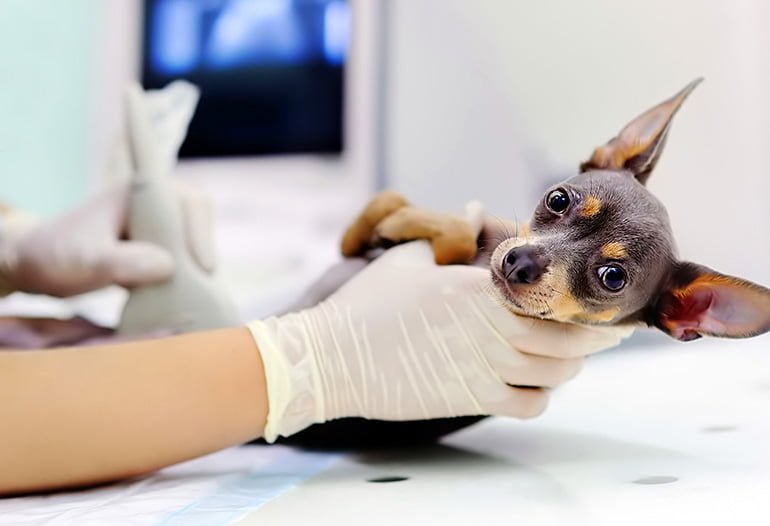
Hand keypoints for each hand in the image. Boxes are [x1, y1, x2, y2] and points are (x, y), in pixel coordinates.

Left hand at [0, 182, 213, 296]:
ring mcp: (151, 224)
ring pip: (191, 238)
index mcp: (137, 193)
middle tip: (202, 281)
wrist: (33, 265)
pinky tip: (179, 293)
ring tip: (192, 290)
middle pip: (196, 218)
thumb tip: (167, 265)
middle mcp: (149, 204)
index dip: (200, 232)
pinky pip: (181, 253)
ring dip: (195, 263)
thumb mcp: (87, 261)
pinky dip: (185, 272)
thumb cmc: (56, 256)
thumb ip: (124, 261)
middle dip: (201, 248)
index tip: (202, 266)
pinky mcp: (151, 244)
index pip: (188, 201)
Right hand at [248, 206, 632, 440]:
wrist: (332, 358)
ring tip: (565, 355)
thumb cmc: (367, 304)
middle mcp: (490, 329)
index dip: (586, 303)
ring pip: (556, 374)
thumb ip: (449, 235)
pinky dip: (541, 396)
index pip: (553, 297)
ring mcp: (483, 368)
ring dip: (568, 365)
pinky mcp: (470, 398)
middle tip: (598, 330)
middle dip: (591, 337)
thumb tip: (474, 207)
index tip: (601, 301)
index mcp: (479, 289)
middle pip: (569, 340)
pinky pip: (529, 405)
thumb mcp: (407, 259)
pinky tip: (533, 383)